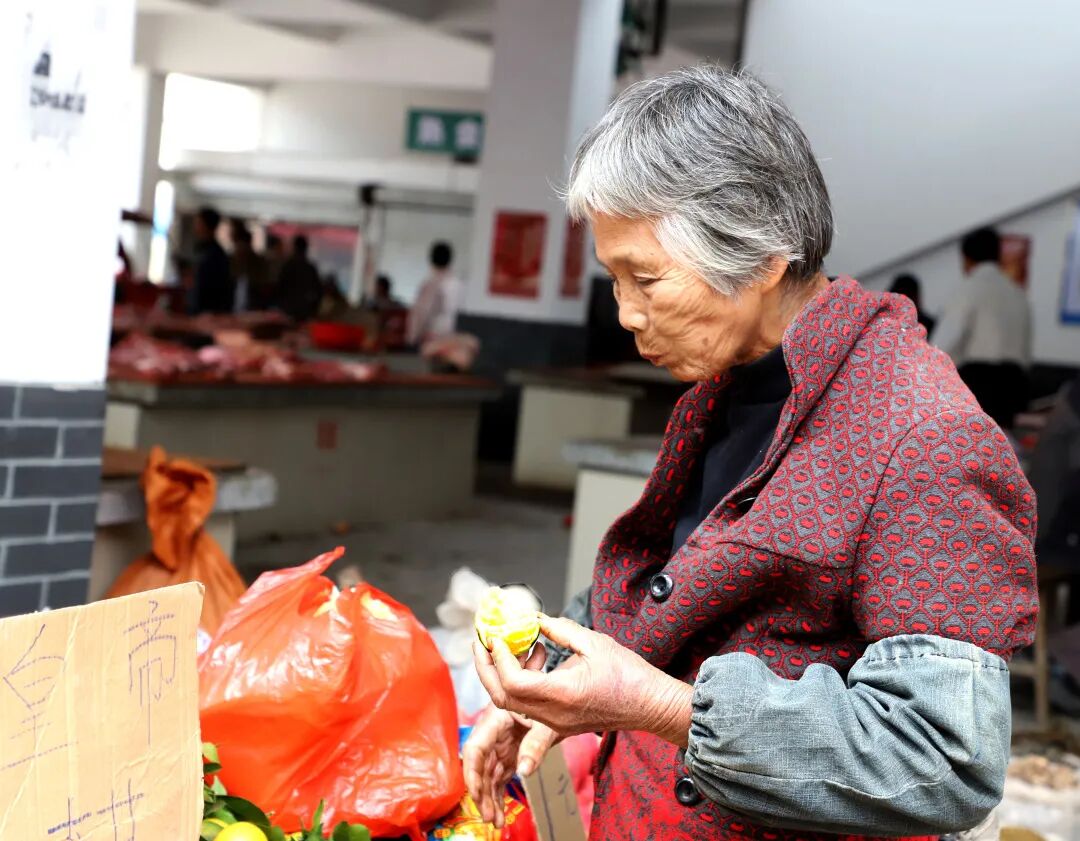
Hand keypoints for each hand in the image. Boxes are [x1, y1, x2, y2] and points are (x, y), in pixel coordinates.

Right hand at [462, 704, 558, 826]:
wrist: (561, 701)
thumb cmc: (552, 703)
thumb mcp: (546, 723)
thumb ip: (535, 744)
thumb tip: (523, 771)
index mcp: (497, 719)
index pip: (476, 747)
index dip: (472, 771)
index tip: (476, 793)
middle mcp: (493, 734)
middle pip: (480, 766)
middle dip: (481, 793)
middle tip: (488, 816)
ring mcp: (500, 746)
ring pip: (488, 776)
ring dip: (489, 799)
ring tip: (496, 821)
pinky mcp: (508, 755)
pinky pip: (498, 778)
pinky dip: (498, 795)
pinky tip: (499, 813)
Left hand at [472, 614, 692, 745]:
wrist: (651, 705)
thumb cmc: (630, 675)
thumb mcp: (594, 643)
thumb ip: (560, 629)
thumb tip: (534, 618)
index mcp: (563, 694)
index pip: (514, 682)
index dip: (499, 659)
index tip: (496, 637)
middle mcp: (554, 715)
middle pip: (503, 698)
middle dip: (486, 669)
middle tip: (482, 642)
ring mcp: (556, 723)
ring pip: (512, 704)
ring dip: (502, 675)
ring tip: (510, 645)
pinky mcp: (559, 723)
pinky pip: (527, 707)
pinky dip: (520, 683)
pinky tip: (534, 658)